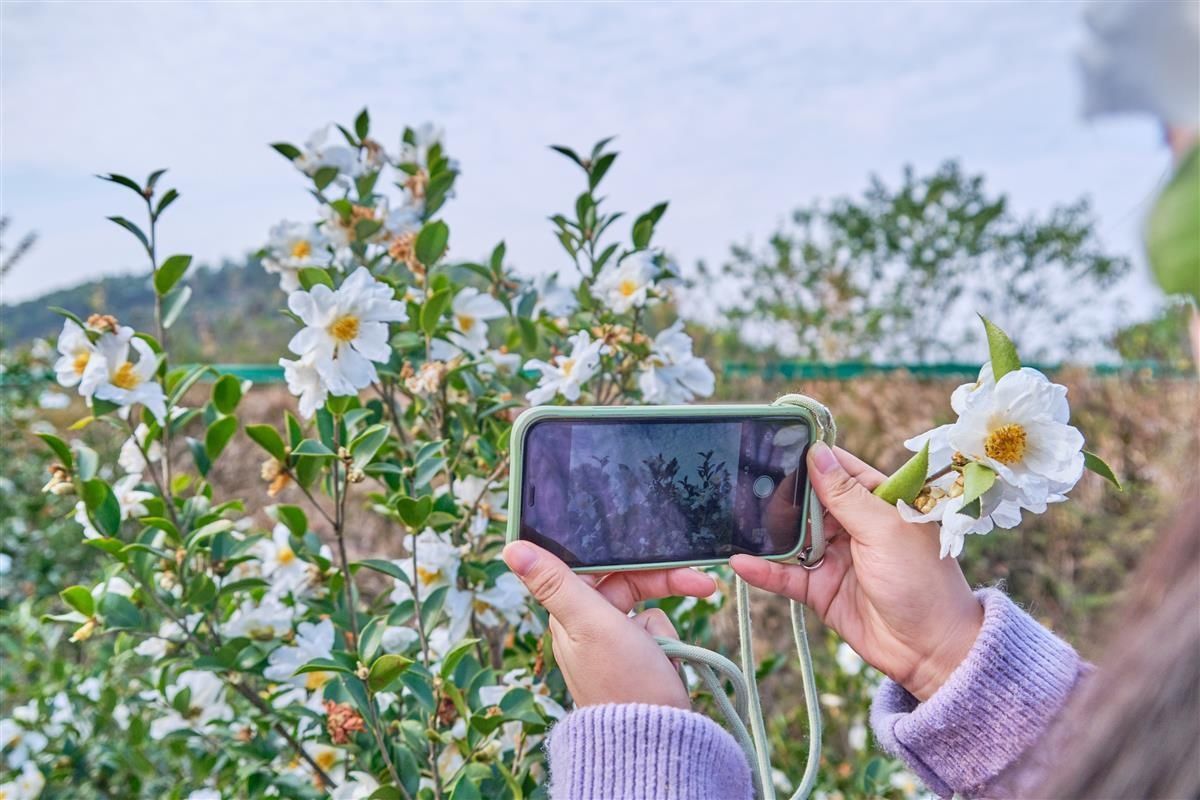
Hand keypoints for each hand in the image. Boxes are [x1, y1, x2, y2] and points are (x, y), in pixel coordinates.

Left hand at [503, 540, 715, 707]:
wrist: (659, 739)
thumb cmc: (622, 683)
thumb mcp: (590, 624)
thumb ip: (554, 582)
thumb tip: (510, 549)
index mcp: (567, 612)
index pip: (598, 565)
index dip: (628, 554)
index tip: (658, 547)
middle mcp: (587, 625)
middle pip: (629, 582)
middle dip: (665, 587)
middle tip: (703, 585)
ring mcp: (613, 643)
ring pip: (650, 609)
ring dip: (664, 630)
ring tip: (664, 655)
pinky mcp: (636, 658)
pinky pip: (659, 633)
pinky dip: (669, 645)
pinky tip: (667, 666)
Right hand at [731, 442, 983, 700]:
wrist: (932, 650)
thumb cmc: (922, 582)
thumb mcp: (884, 529)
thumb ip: (845, 494)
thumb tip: (817, 452)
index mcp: (877, 501)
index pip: (838, 469)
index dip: (809, 456)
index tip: (773, 442)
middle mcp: (853, 525)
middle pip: (807, 501)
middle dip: (779, 493)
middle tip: (743, 482)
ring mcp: (834, 557)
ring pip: (791, 536)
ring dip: (766, 531)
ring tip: (734, 517)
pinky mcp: (819, 589)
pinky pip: (785, 575)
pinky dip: (764, 570)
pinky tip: (741, 562)